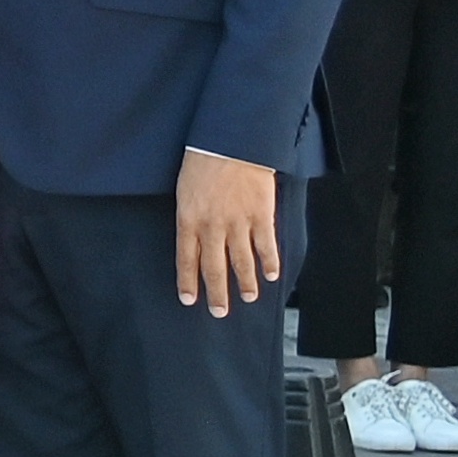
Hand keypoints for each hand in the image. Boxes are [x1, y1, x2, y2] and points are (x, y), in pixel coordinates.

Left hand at [174, 148, 281, 318]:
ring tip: (249, 297)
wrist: (231, 144)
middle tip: (220, 312)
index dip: (188, 282)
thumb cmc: (202, 163)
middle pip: (214, 268)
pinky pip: (266, 246)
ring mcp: (238, 223)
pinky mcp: (261, 216)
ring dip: (246, 283)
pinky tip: (272, 276)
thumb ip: (190, 218)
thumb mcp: (185, 192)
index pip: (186, 259)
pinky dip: (270, 262)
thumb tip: (196, 240)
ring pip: (242, 261)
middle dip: (217, 292)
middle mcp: (212, 227)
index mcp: (188, 220)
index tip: (190, 300)